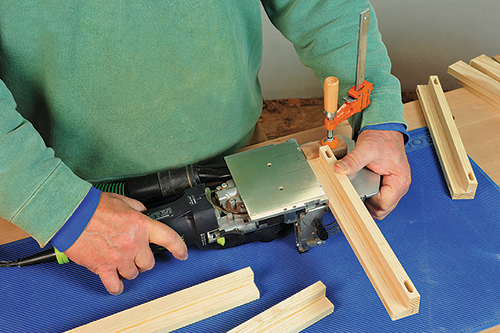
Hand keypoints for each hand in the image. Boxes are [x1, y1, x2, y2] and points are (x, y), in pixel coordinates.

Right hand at [64, 192, 187, 294]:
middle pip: (149, 263)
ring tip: (121, 262)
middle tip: (136, 254)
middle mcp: (133, 243)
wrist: (70, 213)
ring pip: (133, 274)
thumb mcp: (122, 200)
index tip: (182, 253)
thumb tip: (144, 212)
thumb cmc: (93, 206)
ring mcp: (118, 257)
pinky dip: (116, 286)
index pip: (169, 238)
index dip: (179, 248)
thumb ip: (137, 209)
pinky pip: (114, 285)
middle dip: (144, 260)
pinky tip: (116, 282)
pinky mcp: (102, 267)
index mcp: (141, 225)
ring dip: (129, 270)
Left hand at [333, 130, 410, 219]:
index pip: (383, 205)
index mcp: (399, 181)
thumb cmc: (381, 138)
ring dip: (369, 202)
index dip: (368, 202)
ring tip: (358, 192)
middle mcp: (400, 186)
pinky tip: (362, 190)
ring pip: (381, 207)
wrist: (384, 130)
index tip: (357, 195)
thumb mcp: (365, 149)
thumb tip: (339, 169)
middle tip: (355, 195)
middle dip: (368, 205)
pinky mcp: (388, 184)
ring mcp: (395, 186)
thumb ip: (353, 161)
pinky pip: (380, 199)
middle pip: (383, 210)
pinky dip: (370, 198)